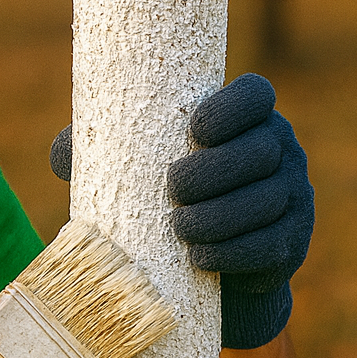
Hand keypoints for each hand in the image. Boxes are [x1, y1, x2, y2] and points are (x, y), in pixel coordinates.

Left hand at [47, 73, 313, 348]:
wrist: (199, 263)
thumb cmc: (158, 196)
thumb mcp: (131, 166)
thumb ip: (101, 149)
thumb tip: (63, 153)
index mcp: (245, 119)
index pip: (256, 94)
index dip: (233, 108)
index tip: (195, 130)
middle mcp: (280, 149)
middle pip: (262, 150)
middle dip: (216, 170)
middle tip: (174, 188)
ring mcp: (293, 196)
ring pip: (268, 199)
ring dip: (221, 215)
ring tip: (179, 227)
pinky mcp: (292, 243)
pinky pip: (271, 245)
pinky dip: (234, 252)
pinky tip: (200, 256)